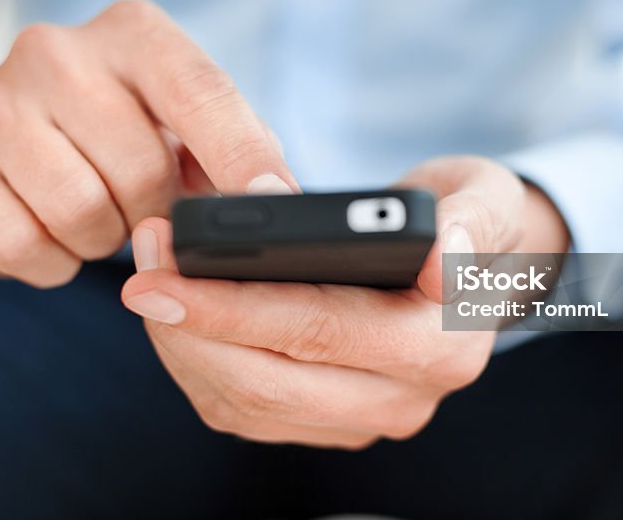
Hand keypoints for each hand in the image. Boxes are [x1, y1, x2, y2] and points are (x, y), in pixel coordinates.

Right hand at [0, 0, 296, 286]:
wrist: (4, 140)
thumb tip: (276, 198)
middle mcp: (56, 50)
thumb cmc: (122, 131)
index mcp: (133, 32)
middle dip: (156, 210)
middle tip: (142, 203)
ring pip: (82, 212)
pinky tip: (51, 230)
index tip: (274, 200)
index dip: (241, 153)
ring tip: (98, 212)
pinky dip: (54, 261)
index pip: (200, 90)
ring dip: (103, 238)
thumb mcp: (183, 120)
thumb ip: (235, 145)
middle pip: (142, 169)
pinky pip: (24, 247)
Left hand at [121, 156, 569, 448]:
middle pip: (267, 378)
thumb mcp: (483, 200)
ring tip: (150, 275)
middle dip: (188, 323)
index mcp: (441, 344)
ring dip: (182, 343)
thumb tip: (442, 255)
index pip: (320, 330)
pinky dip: (194, 362)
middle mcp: (403, 397)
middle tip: (138, 265)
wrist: (460, 266)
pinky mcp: (324, 422)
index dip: (233, 305)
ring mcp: (360, 417)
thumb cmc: (461, 220)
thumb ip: (471, 222)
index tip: (165, 272)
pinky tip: (174, 313)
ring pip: (243, 401)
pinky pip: (239, 409)